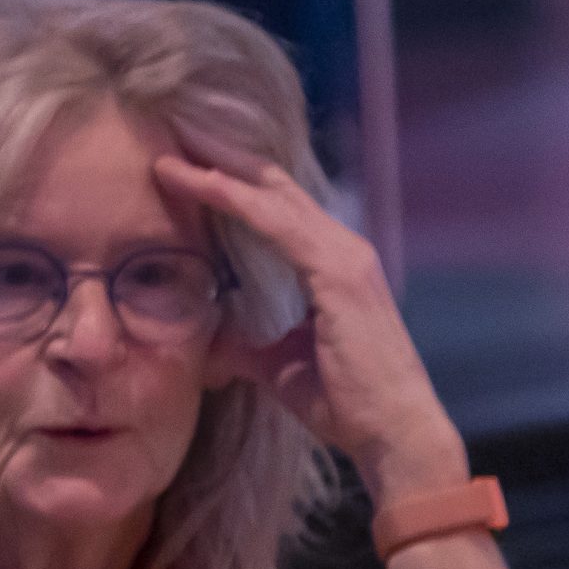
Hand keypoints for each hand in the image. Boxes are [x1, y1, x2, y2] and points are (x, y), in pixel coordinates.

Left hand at [152, 152, 467, 502]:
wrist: (391, 433)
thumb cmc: (345, 403)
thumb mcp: (278, 368)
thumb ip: (244, 347)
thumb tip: (207, 342)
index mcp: (330, 266)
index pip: (276, 211)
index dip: (233, 185)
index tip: (185, 167)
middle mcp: (342, 250)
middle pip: (276, 190)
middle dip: (225, 162)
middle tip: (176, 135)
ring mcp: (345, 257)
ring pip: (274, 198)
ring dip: (223, 173)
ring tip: (177, 151)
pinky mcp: (341, 275)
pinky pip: (281, 226)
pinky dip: (240, 202)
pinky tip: (206, 186)